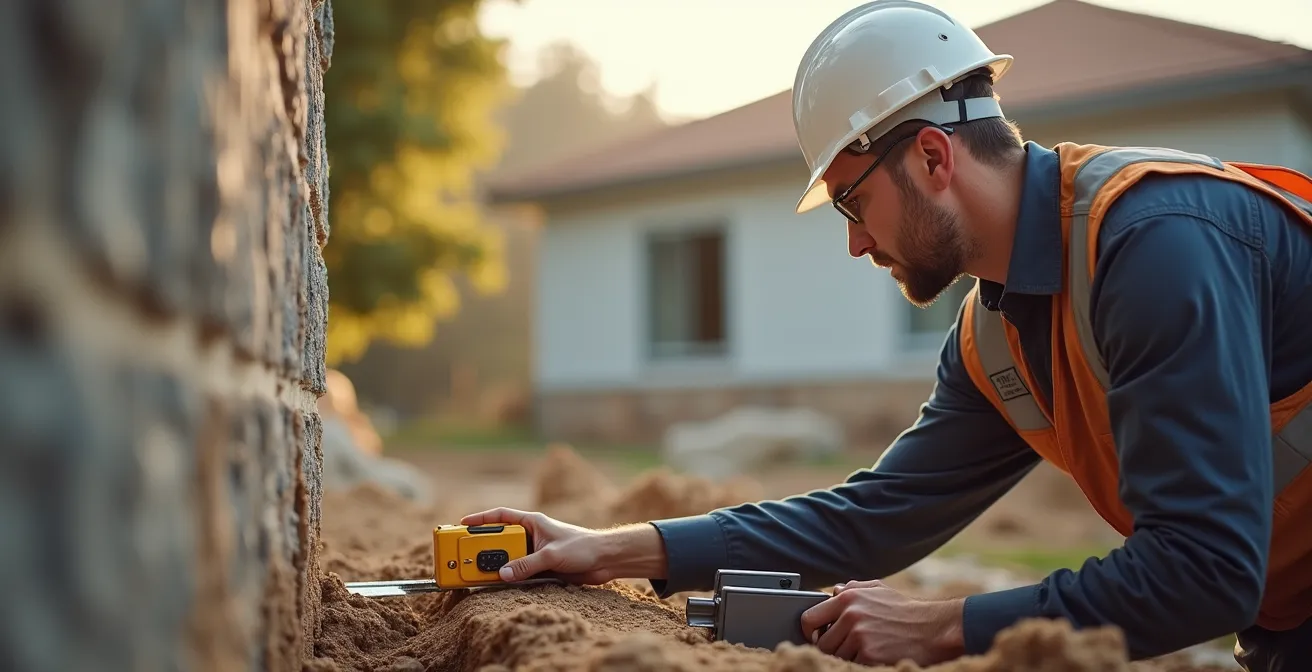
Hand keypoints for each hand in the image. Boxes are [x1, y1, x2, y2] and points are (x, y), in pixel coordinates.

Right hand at [459, 508, 667, 585]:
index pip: (500, 516)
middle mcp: (531, 536)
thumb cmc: (583, 546)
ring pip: (509, 559)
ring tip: (481, 575)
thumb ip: (527, 564)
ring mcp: (535, 552)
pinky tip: (502, 585)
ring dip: (497, 567)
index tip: (461, 524)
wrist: (606, 560)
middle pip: (500, 541)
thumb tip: (503, 574)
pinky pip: (520, 572)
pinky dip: (511, 578)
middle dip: (483, 549)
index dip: (480, 519)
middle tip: (466, 558)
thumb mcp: (552, 555)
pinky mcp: (541, 568)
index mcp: (532, 522)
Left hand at [799, 579, 964, 665]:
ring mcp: (859, 636)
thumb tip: (833, 591)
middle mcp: (851, 615)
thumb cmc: (906, 610)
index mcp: (849, 597)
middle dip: (832, 647)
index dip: (810, 631)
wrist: (934, 629)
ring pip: (837, 656)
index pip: (809, 618)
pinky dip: (861, 663)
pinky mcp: (869, 655)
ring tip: (865, 649)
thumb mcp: (879, 589)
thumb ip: (853, 588)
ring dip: (848, 656)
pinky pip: (852, 665)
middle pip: (823, 643)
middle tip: (847, 647)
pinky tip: (874, 655)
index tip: (816, 637)